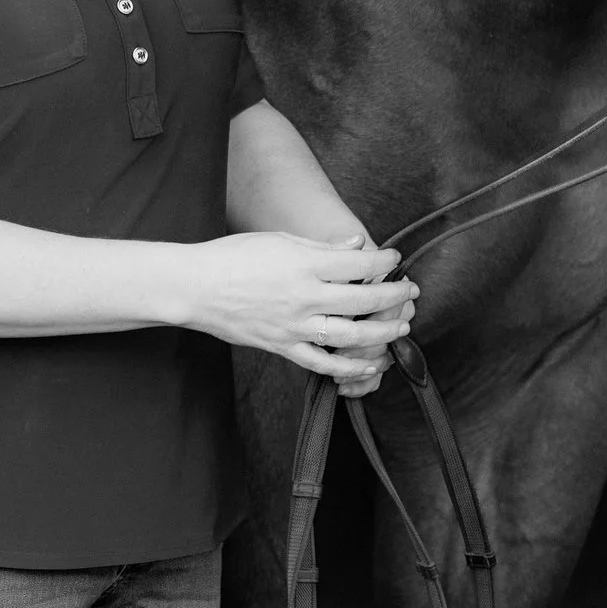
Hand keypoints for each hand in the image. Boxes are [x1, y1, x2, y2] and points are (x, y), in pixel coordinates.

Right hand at [179, 230, 416, 381]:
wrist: (196, 287)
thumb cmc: (234, 256)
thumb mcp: (280, 240)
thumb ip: (322, 247)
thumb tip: (356, 244)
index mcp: (304, 264)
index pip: (357, 262)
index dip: (383, 259)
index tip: (394, 257)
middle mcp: (304, 296)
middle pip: (363, 298)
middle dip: (393, 295)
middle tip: (410, 290)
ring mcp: (294, 325)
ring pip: (350, 335)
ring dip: (382, 332)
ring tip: (401, 327)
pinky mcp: (283, 346)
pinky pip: (322, 362)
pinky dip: (348, 367)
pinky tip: (369, 364)